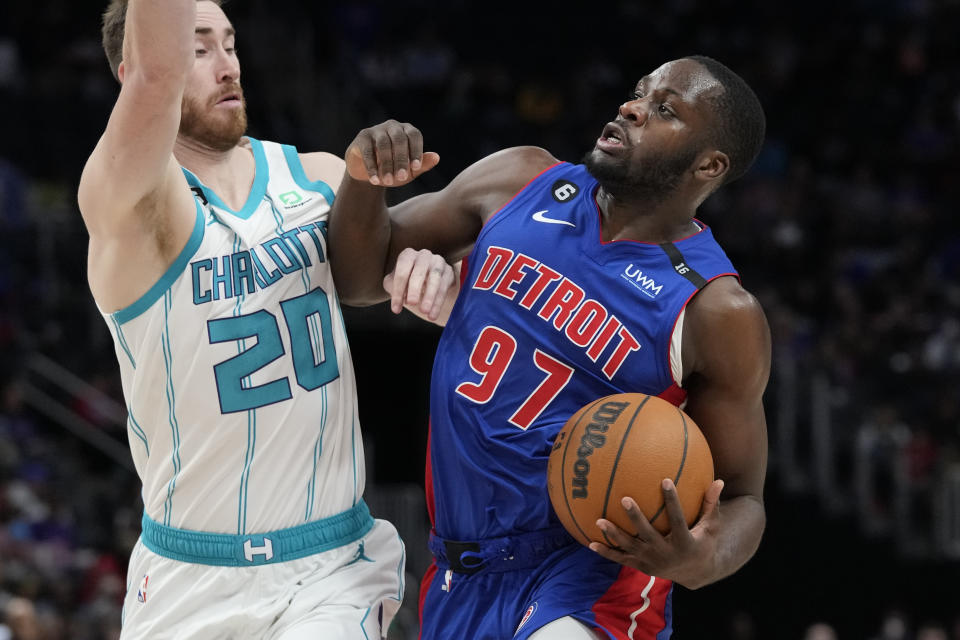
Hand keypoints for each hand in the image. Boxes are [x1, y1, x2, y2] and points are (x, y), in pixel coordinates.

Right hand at [345, 119, 439, 185]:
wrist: (368, 173)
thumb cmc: (393, 169)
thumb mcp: (409, 170)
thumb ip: (422, 165)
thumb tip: (437, 157)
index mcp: (407, 131)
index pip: (415, 135)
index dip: (416, 150)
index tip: (416, 167)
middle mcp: (393, 126)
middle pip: (399, 139)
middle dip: (401, 160)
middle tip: (402, 178)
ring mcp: (376, 130)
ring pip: (383, 144)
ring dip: (387, 165)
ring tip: (387, 182)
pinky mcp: (362, 137)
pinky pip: (368, 151)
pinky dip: (372, 167)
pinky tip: (375, 180)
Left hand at [383, 248, 455, 322]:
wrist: (429, 283)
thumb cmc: (408, 282)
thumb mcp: (395, 282)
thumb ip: (391, 286)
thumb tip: (396, 296)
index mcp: (408, 255)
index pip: (402, 271)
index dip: (398, 290)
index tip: (396, 309)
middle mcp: (423, 255)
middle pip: (419, 271)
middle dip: (414, 289)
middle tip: (411, 304)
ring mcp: (438, 262)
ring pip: (435, 278)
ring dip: (430, 296)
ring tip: (424, 311)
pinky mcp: (449, 271)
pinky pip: (444, 287)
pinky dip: (438, 302)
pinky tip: (432, 314)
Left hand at [588, 478, 724, 589]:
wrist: (694, 573)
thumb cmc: (702, 542)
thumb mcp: (711, 526)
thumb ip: (711, 504)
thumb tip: (719, 480)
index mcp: (684, 542)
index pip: (677, 519)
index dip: (673, 500)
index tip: (666, 480)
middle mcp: (665, 553)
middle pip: (647, 534)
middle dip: (636, 518)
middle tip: (625, 499)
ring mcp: (650, 561)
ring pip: (629, 547)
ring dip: (614, 535)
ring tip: (599, 521)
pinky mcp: (640, 566)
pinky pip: (621, 559)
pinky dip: (606, 552)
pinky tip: (590, 543)